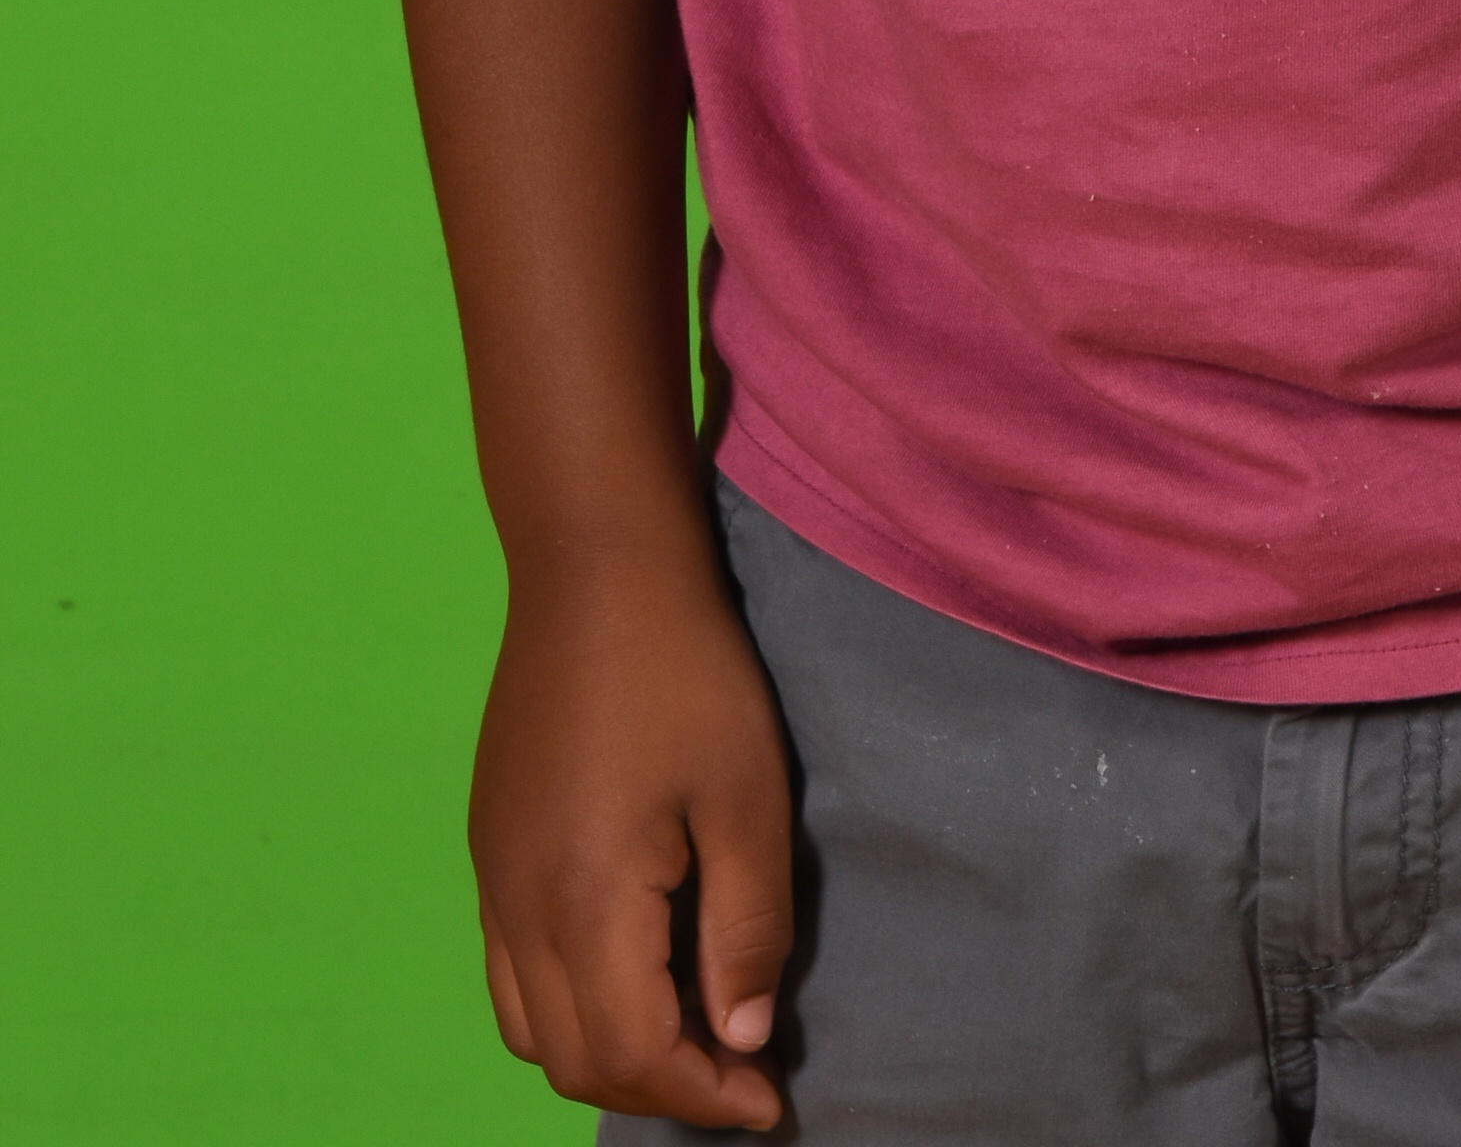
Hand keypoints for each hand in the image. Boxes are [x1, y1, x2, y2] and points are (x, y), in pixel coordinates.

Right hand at [469, 534, 794, 1129]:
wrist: (595, 567)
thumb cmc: (686, 671)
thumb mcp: (748, 798)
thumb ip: (746, 928)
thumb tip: (743, 1038)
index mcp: (584, 903)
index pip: (635, 1055)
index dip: (705, 1096)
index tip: (771, 1101)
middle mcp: (518, 909)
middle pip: (575, 1060)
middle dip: (660, 1089)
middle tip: (740, 1077)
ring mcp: (491, 879)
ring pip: (529, 1030)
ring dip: (606, 1056)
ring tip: (688, 1039)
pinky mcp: (488, 847)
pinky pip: (508, 973)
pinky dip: (564, 1009)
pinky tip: (629, 974)